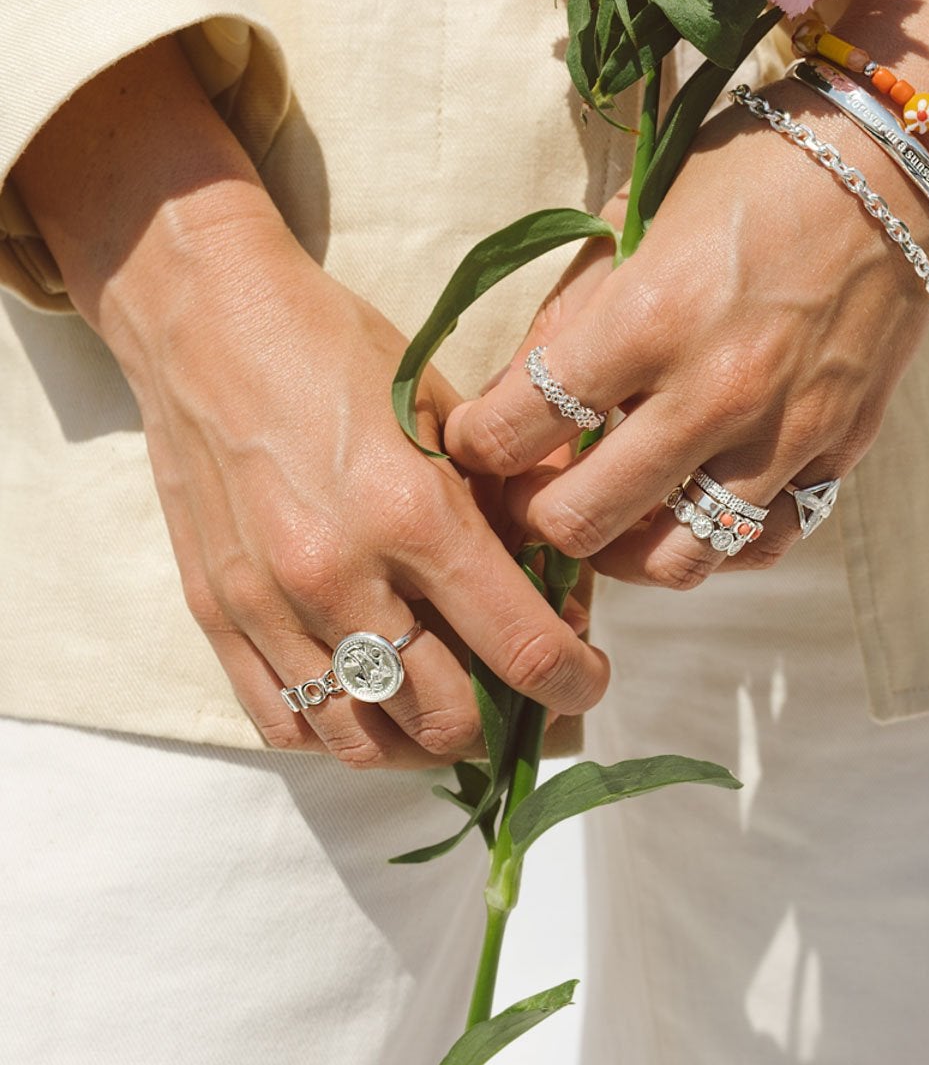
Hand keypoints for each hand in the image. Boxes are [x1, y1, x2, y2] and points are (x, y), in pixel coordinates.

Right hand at [12, 37, 609, 766]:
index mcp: (414, 513)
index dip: (574, 683)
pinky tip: (372, 703)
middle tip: (521, 693)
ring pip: (366, 742)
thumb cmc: (337, 352)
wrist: (206, 322)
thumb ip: (504, 506)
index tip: (587, 679)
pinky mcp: (218, 616)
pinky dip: (341, 733)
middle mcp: (340, 576)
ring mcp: (270, 606)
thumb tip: (563, 588)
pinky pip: (287, 725)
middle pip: (447, 718)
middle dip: (504, 720)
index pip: (521, 649)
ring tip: (450, 710)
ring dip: (424, 742)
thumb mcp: (444, 411)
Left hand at [446, 83, 928, 586]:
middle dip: (532, 515)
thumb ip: (567, 318)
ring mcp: (783, 433)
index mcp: (648, 317)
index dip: (475, 444)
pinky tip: (687, 513)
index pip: (521, 424)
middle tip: (527, 492)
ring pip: (675, 559)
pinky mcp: (837, 451)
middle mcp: (715, 391)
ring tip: (605, 518)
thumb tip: (506, 401)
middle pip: (582, 520)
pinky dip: (713, 546)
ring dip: (621, 551)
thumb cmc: (750, 174)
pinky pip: (762, 544)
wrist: (893, 163)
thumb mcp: (637, 220)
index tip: (474, 439)